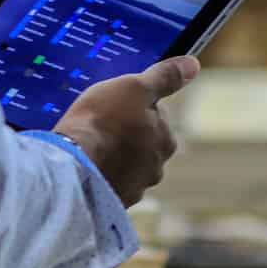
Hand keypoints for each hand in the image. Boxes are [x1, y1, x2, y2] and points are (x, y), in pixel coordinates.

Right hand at [53, 57, 197, 207]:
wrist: (73, 164)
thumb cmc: (103, 120)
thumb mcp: (134, 87)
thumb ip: (164, 78)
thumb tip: (193, 65)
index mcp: (166, 139)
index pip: (156, 117)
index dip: (134, 107)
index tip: (114, 105)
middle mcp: (156, 168)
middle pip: (143, 144)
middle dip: (127, 136)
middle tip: (100, 125)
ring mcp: (134, 188)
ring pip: (126, 167)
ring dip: (113, 158)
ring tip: (89, 147)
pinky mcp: (112, 203)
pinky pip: (109, 184)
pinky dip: (100, 176)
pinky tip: (85, 166)